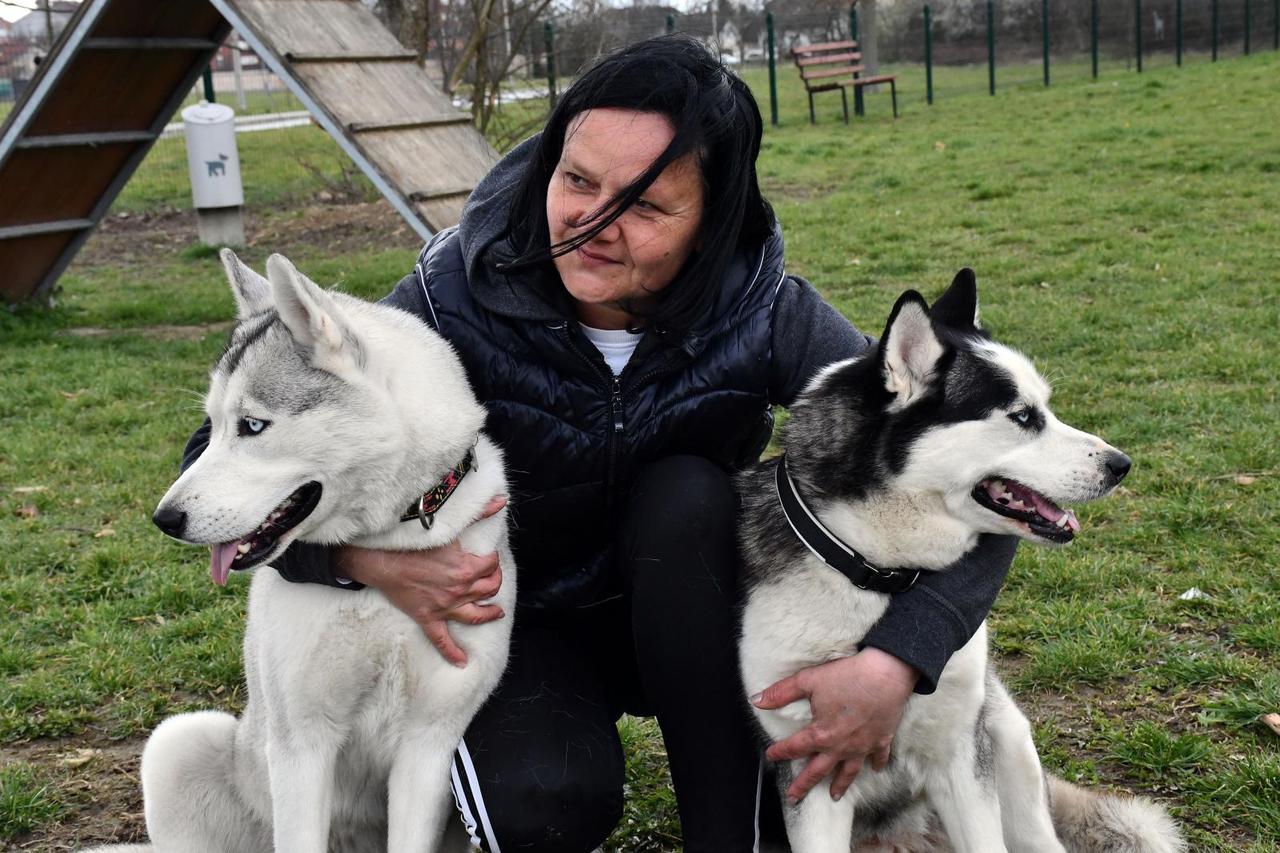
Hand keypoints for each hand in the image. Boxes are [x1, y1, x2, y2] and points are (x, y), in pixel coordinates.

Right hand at [336, 496, 507, 666]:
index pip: (492, 565)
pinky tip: (462, 662)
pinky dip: (453, 652)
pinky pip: (442, 640)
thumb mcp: (450, 526)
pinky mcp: (428, 618)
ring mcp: (445, 607)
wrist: (383, 561)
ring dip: (489, 614)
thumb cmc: (414, 543)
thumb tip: (501, 502)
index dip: (492, 560)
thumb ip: (478, 513)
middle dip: (495, 582)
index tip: (488, 556)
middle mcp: (460, 591)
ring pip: (475, 615)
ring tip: (497, 612)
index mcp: (467, 569)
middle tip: (492, 578)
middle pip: (489, 589)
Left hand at [752, 647, 916, 803]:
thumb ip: (781, 693)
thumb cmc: (846, 676)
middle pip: (819, 770)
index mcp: (821, 735)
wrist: (885, 674)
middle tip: (794, 797)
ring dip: (840, 784)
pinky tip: (875, 769)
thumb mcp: (808, 680)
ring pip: (849, 771)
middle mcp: (841, 747)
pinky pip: (878, 757)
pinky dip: (876, 764)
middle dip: (804, 784)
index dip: (780, 752)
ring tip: (833, 796)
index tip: (770, 756)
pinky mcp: (882, 740)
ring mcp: (863, 746)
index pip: (795, 748)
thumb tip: (756, 700)